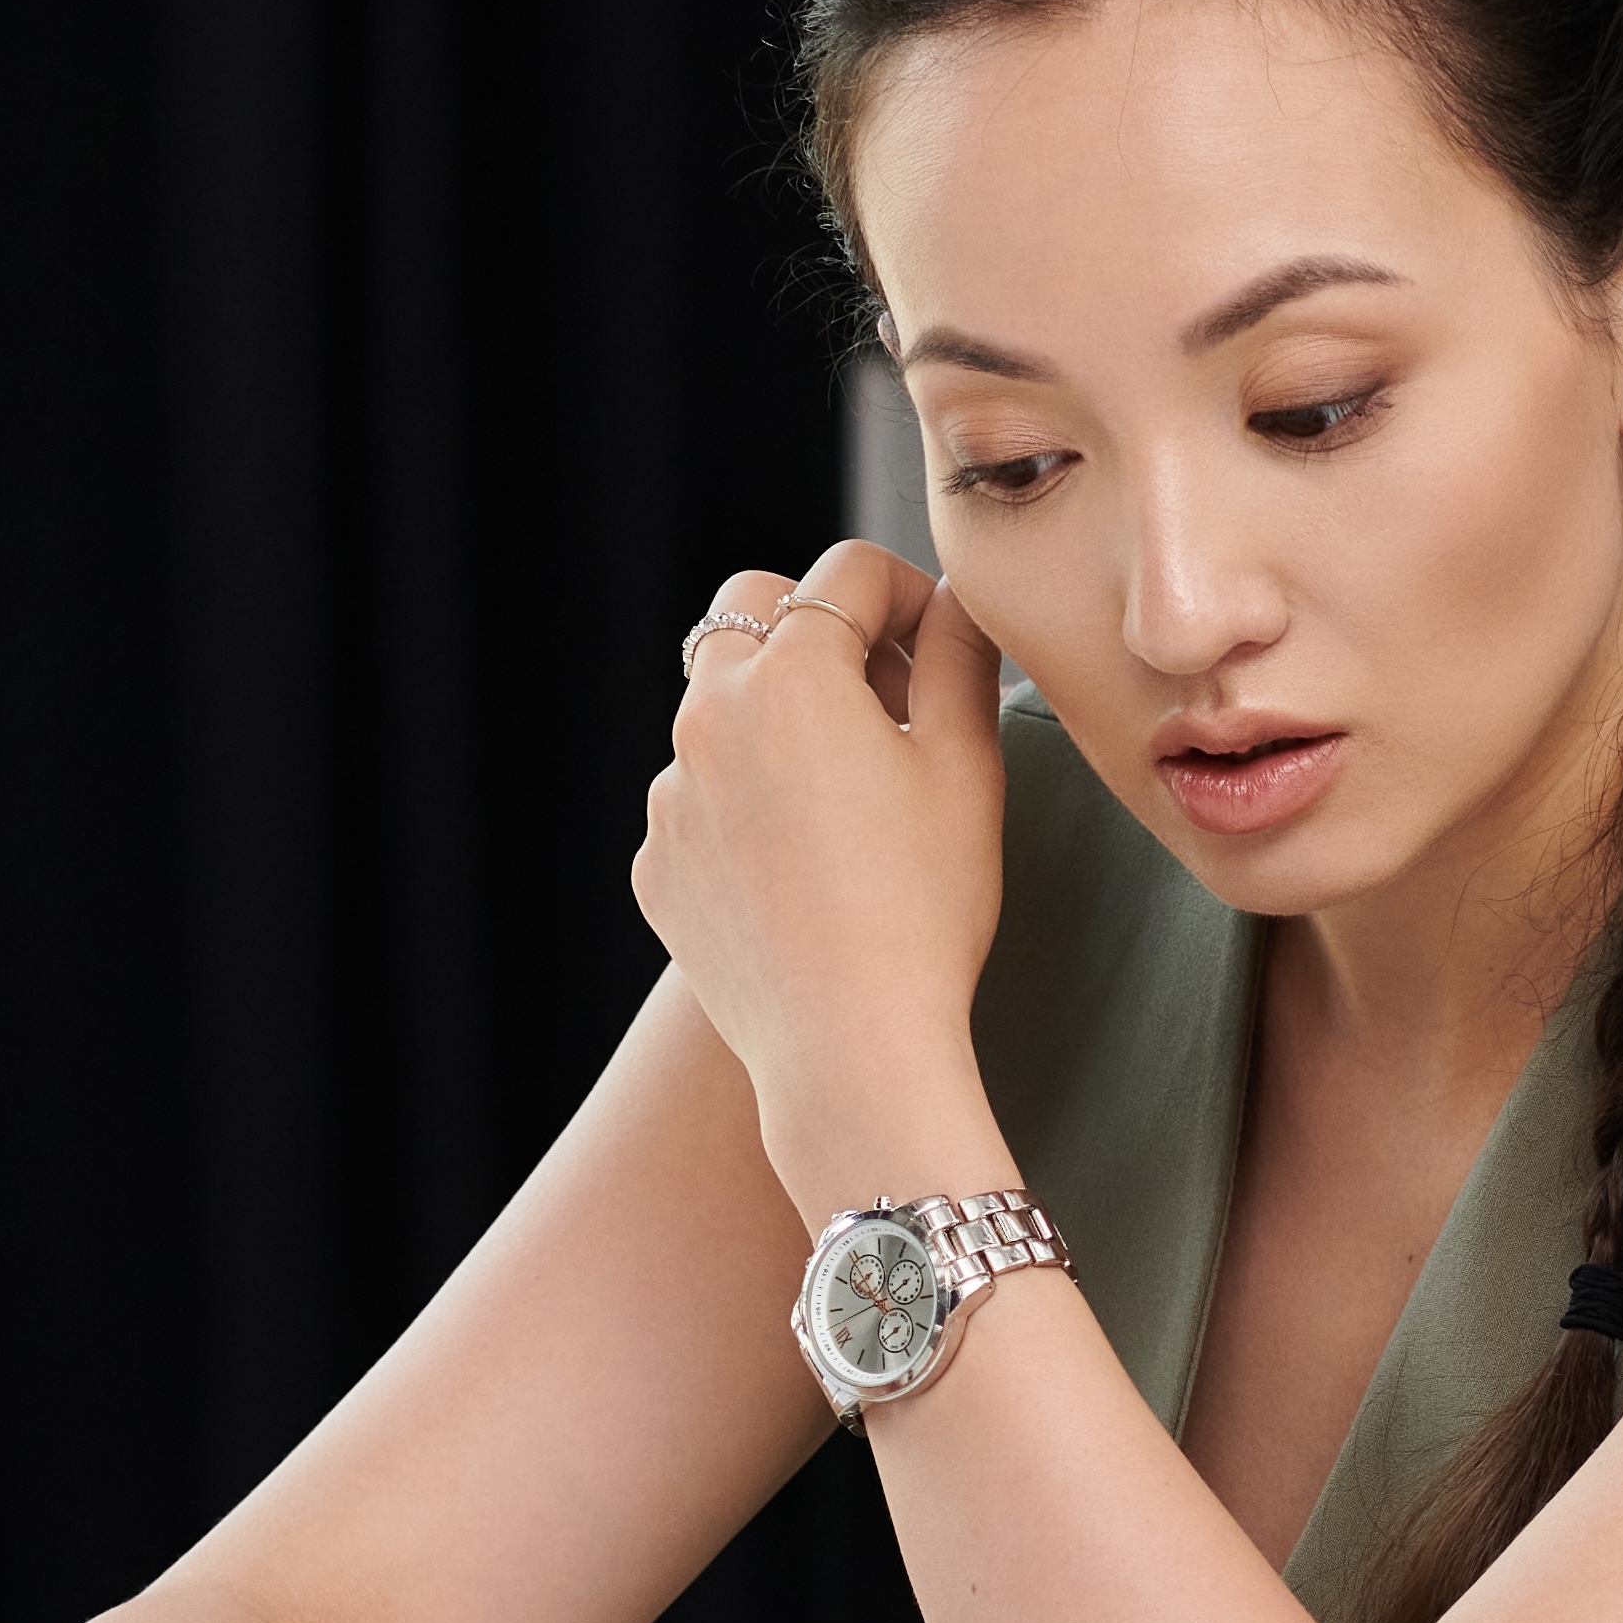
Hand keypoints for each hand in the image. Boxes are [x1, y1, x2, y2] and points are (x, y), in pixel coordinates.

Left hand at [630, 541, 1017, 1192]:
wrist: (848, 1048)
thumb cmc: (924, 906)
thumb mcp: (966, 768)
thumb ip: (962, 659)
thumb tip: (958, 604)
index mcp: (792, 673)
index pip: (848, 574)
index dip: (909, 597)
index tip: (939, 650)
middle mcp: (709, 715)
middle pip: (751, 611)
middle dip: (818, 631)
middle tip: (884, 700)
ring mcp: (671, 794)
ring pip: (718, 710)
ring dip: (778, 721)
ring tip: (849, 798)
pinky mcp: (656, 864)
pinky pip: (698, 802)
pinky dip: (746, 807)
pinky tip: (806, 871)